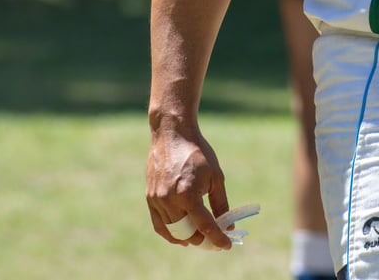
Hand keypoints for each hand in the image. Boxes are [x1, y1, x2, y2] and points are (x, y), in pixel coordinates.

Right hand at [146, 120, 234, 249]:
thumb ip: (220, 203)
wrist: (172, 134)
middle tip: (212, 241)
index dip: (217, 238)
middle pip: (187, 232)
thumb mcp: (215, 176)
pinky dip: (170, 233)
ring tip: (198, 237)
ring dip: (187, 237)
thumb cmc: (197, 152)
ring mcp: (157, 200)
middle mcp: (170, 200)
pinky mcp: (150, 198)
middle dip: (202, 240)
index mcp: (188, 194)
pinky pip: (159, 224)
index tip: (226, 245)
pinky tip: (180, 236)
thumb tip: (228, 225)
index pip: (205, 226)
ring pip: (173, 231)